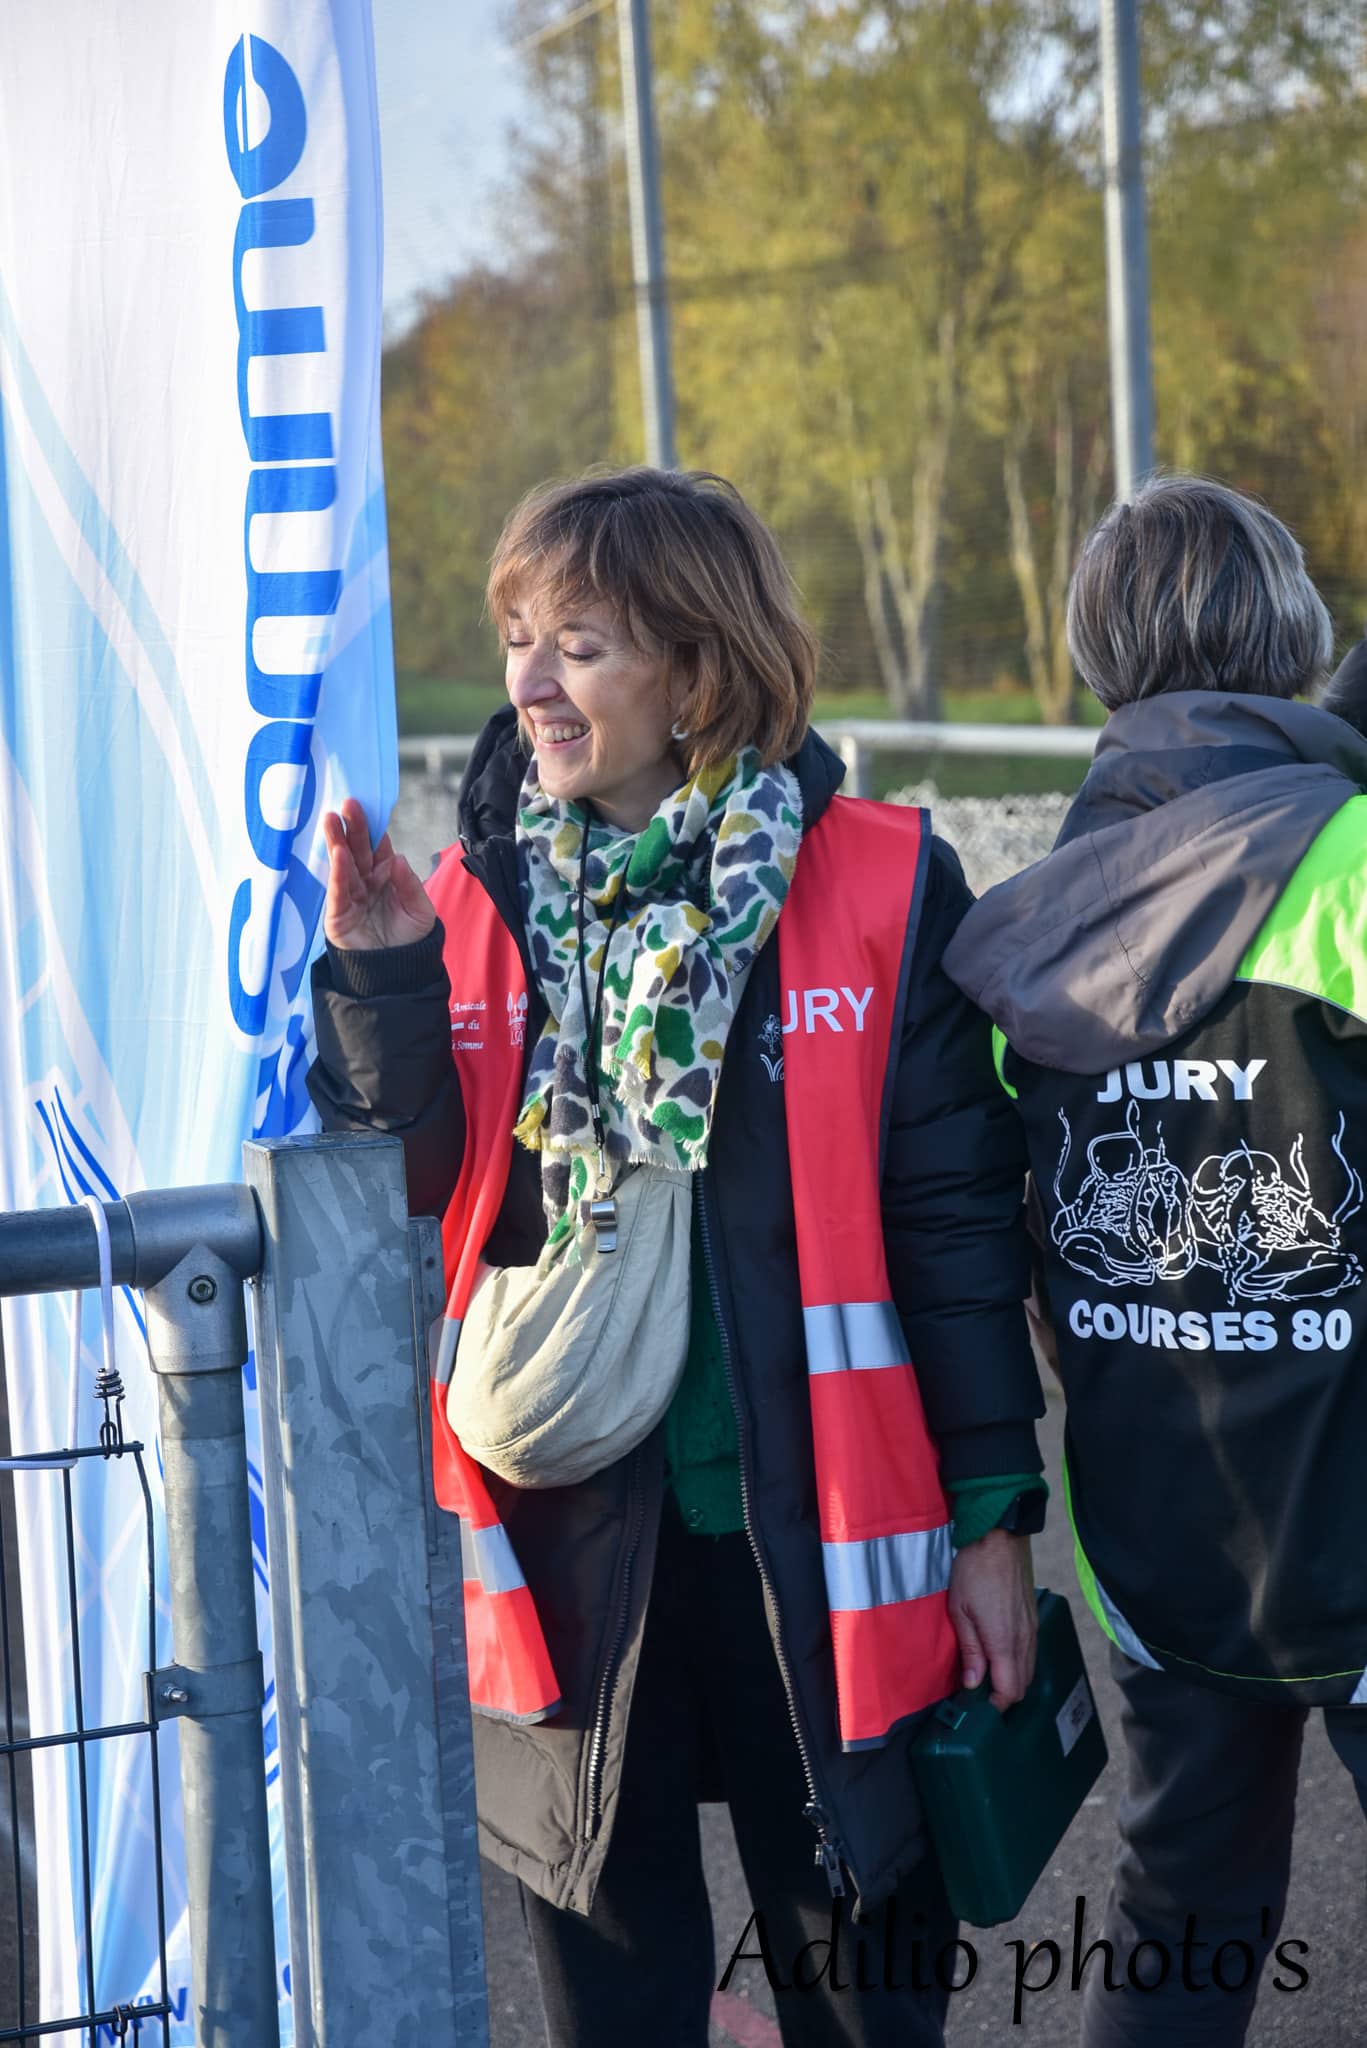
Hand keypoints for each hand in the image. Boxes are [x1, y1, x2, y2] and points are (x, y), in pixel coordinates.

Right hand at [322, 798, 435, 950]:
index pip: (378, 847)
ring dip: (337, 843)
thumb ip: (409, 885)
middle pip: (358, 850)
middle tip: (347, 804)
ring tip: (331, 820)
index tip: (367, 807)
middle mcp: (366, 882)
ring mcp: (350, 896)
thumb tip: (397, 858)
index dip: (372, 828)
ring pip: (343, 865)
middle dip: (352, 827)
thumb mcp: (420, 910)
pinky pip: (338, 891)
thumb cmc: (410, 939)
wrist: (398, 973)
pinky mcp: (338, 914)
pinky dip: (338, 873)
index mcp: (386, 876)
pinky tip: (338, 854)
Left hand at [947, 1530, 1036, 1712]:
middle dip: (1003, 1697)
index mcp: (1004, 1642)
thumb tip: (973, 1684)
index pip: (1009, 1691)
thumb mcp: (961, 1611)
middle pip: (1022, 1686)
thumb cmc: (974, 1570)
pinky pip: (1030, 1653)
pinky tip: (1000, 1656)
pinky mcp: (1033, 1618)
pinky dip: (1018, 1664)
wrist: (999, 1538)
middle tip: (979, 1695)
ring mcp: (1032, 1629)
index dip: (995, 1706)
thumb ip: (971, 1650)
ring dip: (1012, 1680)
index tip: (977, 1707)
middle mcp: (1024, 1640)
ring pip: (1029, 1670)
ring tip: (988, 1677)